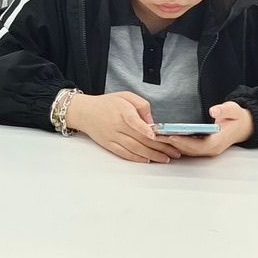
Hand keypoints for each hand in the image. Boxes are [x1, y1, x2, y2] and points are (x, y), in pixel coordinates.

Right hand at [65, 91, 180, 163]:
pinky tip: (147, 160)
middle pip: (140, 138)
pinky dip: (136, 158)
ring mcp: (112, 136)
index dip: (144, 129)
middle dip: (159, 147)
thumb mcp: (125, 96)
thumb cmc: (106, 104)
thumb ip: (142, 105)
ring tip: (165, 159)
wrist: (84, 112)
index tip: (155, 135)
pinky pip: (124, 153)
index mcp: (122, 111)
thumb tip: (152, 122)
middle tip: (174, 152)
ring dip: (151, 155)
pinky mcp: (109, 144)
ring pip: (134, 148)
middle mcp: (117, 125)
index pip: (133, 121)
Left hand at [161, 102, 253, 157]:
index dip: (183, 141)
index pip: (197, 145)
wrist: (242, 126)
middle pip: (187, 149)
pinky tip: (162, 137)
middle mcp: (210, 149)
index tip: (170, 136)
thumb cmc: (237, 118)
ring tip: (154, 136)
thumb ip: (224, 110)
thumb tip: (214, 110)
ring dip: (169, 144)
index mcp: (218, 142)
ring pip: (184, 150)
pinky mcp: (201, 148)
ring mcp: (205, 150)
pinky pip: (185, 148)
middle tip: (155, 136)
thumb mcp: (233, 110)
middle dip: (170, 143)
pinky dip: (174, 143)